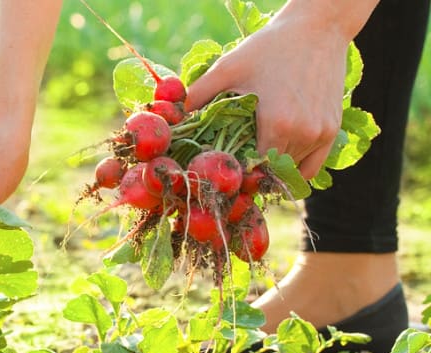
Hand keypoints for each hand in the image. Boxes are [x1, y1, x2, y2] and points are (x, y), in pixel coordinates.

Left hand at [185, 6, 350, 178]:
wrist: (318, 28)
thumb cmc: (270, 47)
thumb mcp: (228, 67)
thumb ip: (199, 94)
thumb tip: (174, 116)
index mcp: (276, 124)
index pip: (252, 168)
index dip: (236, 169)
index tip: (223, 165)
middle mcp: (302, 134)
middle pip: (270, 171)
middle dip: (251, 170)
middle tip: (235, 162)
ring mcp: (320, 134)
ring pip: (290, 170)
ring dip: (272, 168)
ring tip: (254, 156)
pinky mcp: (331, 131)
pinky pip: (311, 167)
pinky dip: (294, 168)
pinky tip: (277, 159)